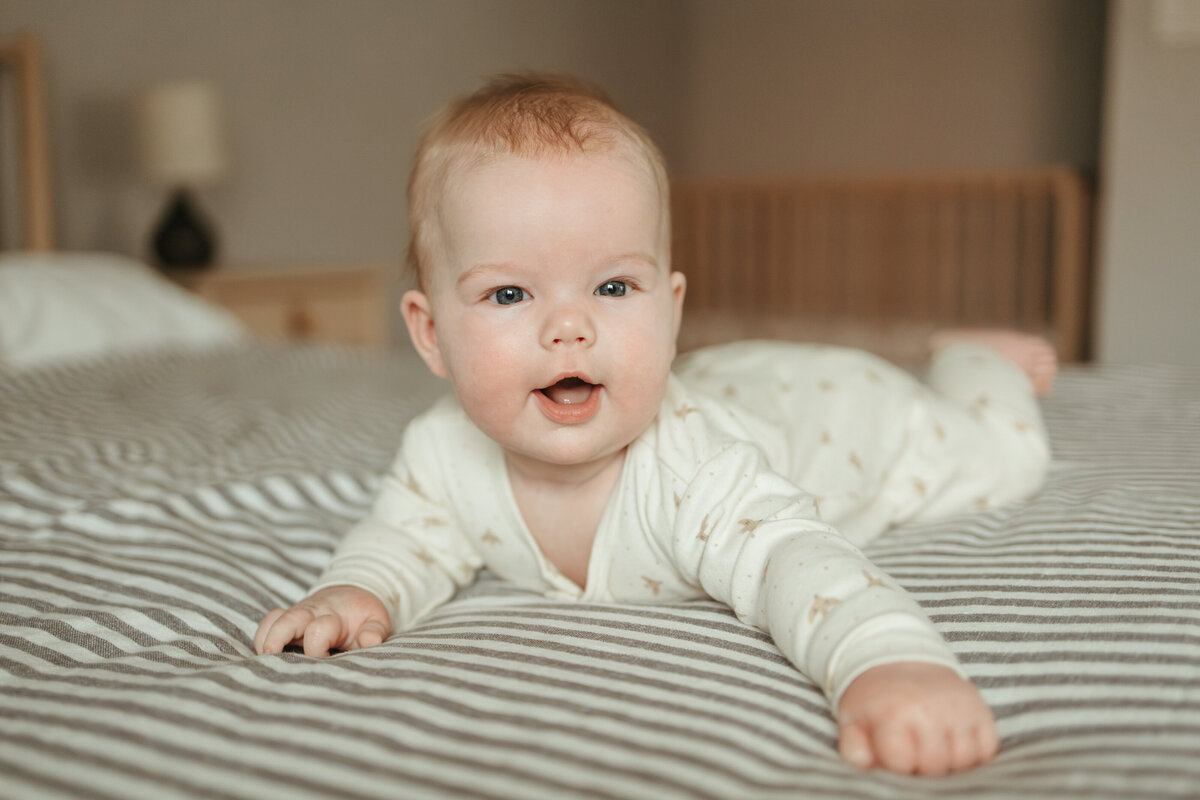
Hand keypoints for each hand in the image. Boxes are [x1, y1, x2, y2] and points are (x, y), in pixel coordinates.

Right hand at [254, 585, 390, 656]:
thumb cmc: (363, 614)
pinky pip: (268, 622)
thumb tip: (370, 641)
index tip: (325, 661)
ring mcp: (296, 615)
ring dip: (264, 639)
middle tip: (270, 658)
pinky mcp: (287, 619)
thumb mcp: (377, 620)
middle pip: (287, 620)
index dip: (317, 649)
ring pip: (273, 620)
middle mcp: (310, 612)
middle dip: (277, 638)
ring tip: (261, 662)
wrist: (353, 593)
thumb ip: (374, 632)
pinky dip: (261, 636)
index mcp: (333, 615)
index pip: (318, 631)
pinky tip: (262, 657)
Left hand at [836, 661, 998, 775]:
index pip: (902, 764)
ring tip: (934, 745)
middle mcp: (929, 710)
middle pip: (936, 766)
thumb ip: (853, 747)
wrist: (899, 658)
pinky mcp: (980, 707)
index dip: (896, 763)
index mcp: (893, 713)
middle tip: (914, 747)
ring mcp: (958, 708)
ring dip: (951, 760)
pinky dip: (975, 751)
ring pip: (965, 760)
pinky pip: (988, 748)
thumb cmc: (875, 698)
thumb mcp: (853, 718)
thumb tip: (865, 763)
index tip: (892, 748)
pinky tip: (954, 741)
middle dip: (923, 764)